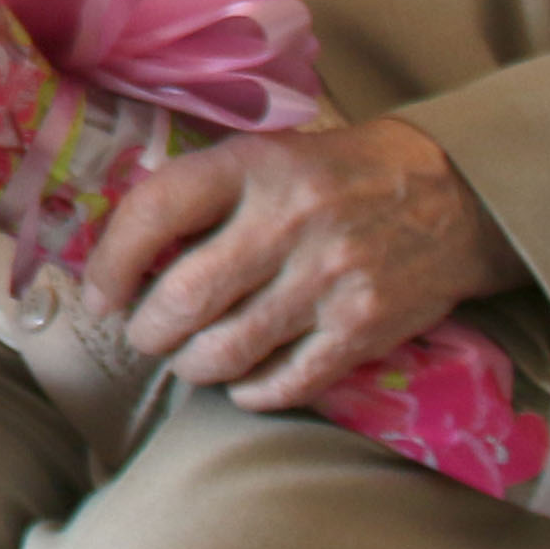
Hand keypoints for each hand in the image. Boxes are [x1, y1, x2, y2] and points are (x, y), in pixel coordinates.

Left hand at [82, 116, 526, 412]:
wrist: (450, 194)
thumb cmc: (335, 175)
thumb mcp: (266, 156)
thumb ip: (204, 195)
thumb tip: (125, 253)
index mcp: (252, 166)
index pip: (155, 210)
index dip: (111, 261)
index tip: (99, 295)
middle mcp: (288, 221)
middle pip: (185, 296)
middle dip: (148, 329)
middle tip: (144, 334)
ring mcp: (329, 279)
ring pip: (229, 348)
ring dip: (192, 366)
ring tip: (188, 360)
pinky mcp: (364, 328)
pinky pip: (287, 381)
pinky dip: (252, 392)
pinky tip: (242, 385)